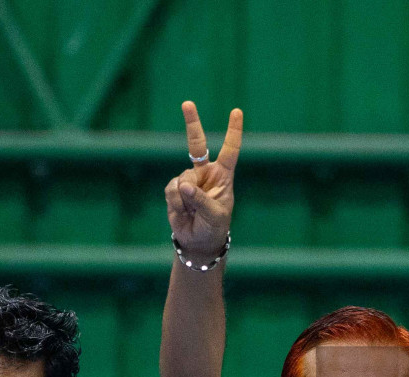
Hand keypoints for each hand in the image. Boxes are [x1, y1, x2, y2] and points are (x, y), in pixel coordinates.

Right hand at [165, 101, 243, 257]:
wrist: (198, 241)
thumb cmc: (214, 227)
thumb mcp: (215, 214)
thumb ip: (200, 199)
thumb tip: (183, 185)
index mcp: (223, 175)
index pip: (230, 150)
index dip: (233, 131)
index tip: (237, 111)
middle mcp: (205, 173)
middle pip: (197, 144)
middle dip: (192, 123)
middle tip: (187, 103)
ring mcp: (188, 179)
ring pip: (182, 178)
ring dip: (186, 198)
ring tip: (193, 212)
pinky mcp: (174, 189)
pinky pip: (172, 190)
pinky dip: (176, 203)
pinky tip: (183, 212)